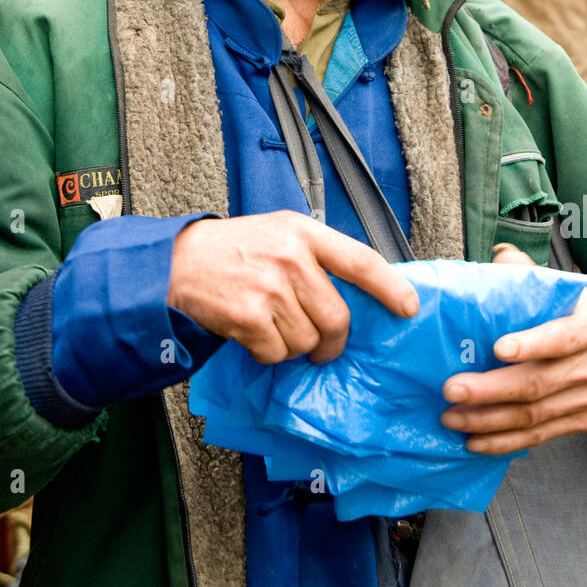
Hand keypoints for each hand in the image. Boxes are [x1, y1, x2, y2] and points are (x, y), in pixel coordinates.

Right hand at [168, 210, 418, 364]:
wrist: (178, 262)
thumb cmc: (235, 250)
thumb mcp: (280, 234)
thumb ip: (317, 256)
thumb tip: (358, 295)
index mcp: (303, 232)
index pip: (360, 260)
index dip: (389, 287)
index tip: (408, 307)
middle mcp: (291, 257)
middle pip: (337, 318)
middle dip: (332, 341)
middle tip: (322, 346)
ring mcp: (270, 288)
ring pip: (307, 341)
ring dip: (292, 345)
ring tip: (271, 325)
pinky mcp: (249, 316)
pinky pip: (277, 353)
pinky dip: (267, 354)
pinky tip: (252, 334)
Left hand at [441, 245, 586, 452]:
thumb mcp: (582, 293)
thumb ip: (539, 277)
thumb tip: (500, 255)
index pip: (563, 337)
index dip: (532, 345)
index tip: (499, 348)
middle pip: (540, 383)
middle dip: (492, 390)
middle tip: (452, 388)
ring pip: (536, 415)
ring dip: (490, 420)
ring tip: (453, 417)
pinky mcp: (585, 422)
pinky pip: (542, 436)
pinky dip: (507, 442)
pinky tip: (476, 441)